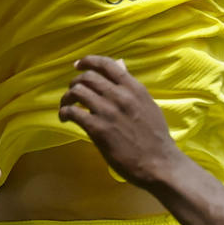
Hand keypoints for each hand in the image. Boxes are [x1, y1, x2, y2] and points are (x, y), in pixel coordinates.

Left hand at [60, 55, 192, 190]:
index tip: (78, 65)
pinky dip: (65, 112)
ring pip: (77, 92)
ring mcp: (108, 111)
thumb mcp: (148, 105)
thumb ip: (131, 90)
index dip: (88, 61)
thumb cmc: (155, 136)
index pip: (107, 64)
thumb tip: (118, 71)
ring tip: (66, 105)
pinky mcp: (98, 128)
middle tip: (72, 91)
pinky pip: (73, 112)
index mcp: (134, 88)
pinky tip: (64, 118)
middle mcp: (120, 95)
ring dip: (67, 97)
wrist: (158, 163)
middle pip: (88, 77)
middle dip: (75, 82)